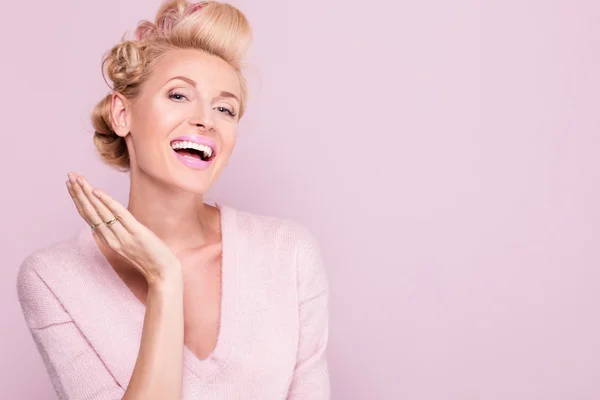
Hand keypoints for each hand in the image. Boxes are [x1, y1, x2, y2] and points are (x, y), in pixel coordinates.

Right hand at [66, 172, 180, 284]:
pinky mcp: (136, 233)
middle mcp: (111, 238)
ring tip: (78, 179)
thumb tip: (107, 219)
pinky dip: (107, 202)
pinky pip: (119, 215)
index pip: (88, 217)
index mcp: (108, 240)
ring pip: (100, 212)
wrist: (163, 273)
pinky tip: (97, 191)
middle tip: (69, 176)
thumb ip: (116, 232)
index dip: (78, 200)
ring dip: (87, 194)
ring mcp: (122, 236)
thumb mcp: (128, 244)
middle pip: (90, 212)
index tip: (70, 185)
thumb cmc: (149, 258)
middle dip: (78, 193)